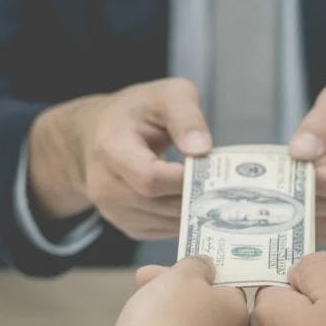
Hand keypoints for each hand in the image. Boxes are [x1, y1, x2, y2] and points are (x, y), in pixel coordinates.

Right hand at [27, 78, 211, 239]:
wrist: (99, 133)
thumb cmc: (137, 111)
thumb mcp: (166, 94)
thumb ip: (186, 116)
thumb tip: (202, 150)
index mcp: (110, 148)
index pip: (150, 178)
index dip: (185, 179)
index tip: (211, 169)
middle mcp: (104, 186)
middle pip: (160, 204)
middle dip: (196, 195)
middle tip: (226, 185)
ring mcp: (113, 210)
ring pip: (165, 223)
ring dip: (195, 211)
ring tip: (215, 191)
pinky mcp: (126, 225)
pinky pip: (163, 231)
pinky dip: (185, 220)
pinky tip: (197, 201)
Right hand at [112, 257, 248, 325]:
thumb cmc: (168, 320)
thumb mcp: (182, 275)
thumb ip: (197, 265)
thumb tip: (207, 266)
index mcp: (236, 310)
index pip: (221, 283)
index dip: (193, 273)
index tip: (169, 269)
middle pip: (203, 309)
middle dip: (174, 294)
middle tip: (142, 281)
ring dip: (168, 321)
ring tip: (137, 313)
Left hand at [289, 83, 325, 246]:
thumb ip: (324, 119)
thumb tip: (299, 152)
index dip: (308, 175)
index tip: (291, 159)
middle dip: (299, 189)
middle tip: (283, 170)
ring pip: (320, 224)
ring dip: (298, 204)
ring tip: (295, 179)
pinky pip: (322, 233)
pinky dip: (304, 218)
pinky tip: (301, 195)